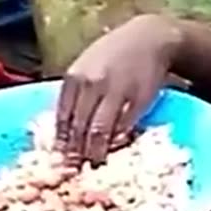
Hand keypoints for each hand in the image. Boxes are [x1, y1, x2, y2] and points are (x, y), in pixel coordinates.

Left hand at [56, 14, 178, 165]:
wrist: (149, 39)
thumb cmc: (114, 53)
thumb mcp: (86, 66)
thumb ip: (75, 92)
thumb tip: (65, 125)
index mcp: (75, 78)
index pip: (62, 118)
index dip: (61, 143)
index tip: (60, 161)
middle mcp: (92, 85)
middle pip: (79, 128)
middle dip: (76, 154)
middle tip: (75, 171)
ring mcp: (115, 94)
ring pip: (99, 132)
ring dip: (95, 153)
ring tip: (93, 166)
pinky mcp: (137, 102)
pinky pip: (122, 129)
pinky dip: (116, 143)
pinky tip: (113, 150)